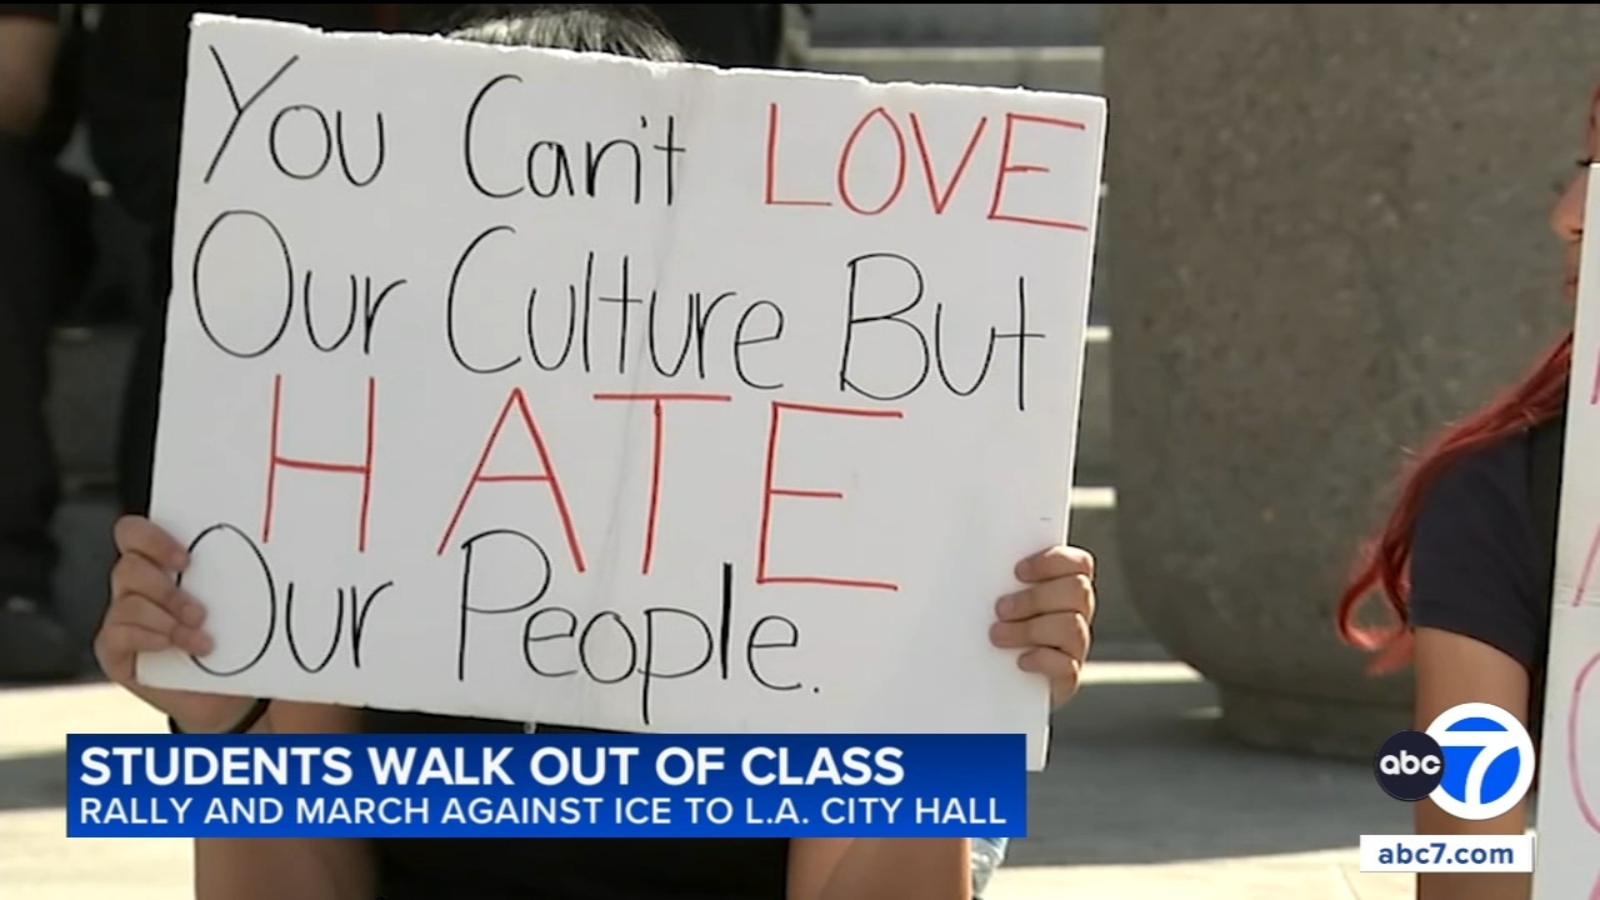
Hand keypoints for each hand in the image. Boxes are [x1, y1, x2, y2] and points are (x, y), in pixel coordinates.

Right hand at [94, 515, 256, 732]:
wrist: (223, 696)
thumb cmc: (231, 640)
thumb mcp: (241, 604)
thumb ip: (244, 575)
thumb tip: (285, 550)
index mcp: (160, 564)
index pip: (134, 532)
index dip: (153, 538)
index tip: (188, 560)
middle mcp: (135, 586)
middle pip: (129, 567)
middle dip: (165, 589)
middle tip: (200, 612)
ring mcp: (121, 617)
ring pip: (127, 603)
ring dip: (168, 620)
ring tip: (200, 640)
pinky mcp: (115, 648)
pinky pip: (118, 634)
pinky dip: (151, 639)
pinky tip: (176, 648)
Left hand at [990, 545, 1094, 706]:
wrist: (985, 679)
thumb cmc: (987, 622)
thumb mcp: (987, 594)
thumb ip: (992, 574)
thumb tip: (959, 543)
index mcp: (1063, 584)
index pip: (1078, 563)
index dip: (1052, 562)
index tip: (1017, 571)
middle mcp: (1077, 611)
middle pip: (1077, 591)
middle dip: (1035, 598)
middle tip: (1000, 609)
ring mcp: (1075, 644)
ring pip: (1072, 627)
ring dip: (1030, 629)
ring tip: (997, 635)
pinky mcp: (1067, 675)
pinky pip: (1067, 665)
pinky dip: (1041, 660)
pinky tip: (1019, 660)